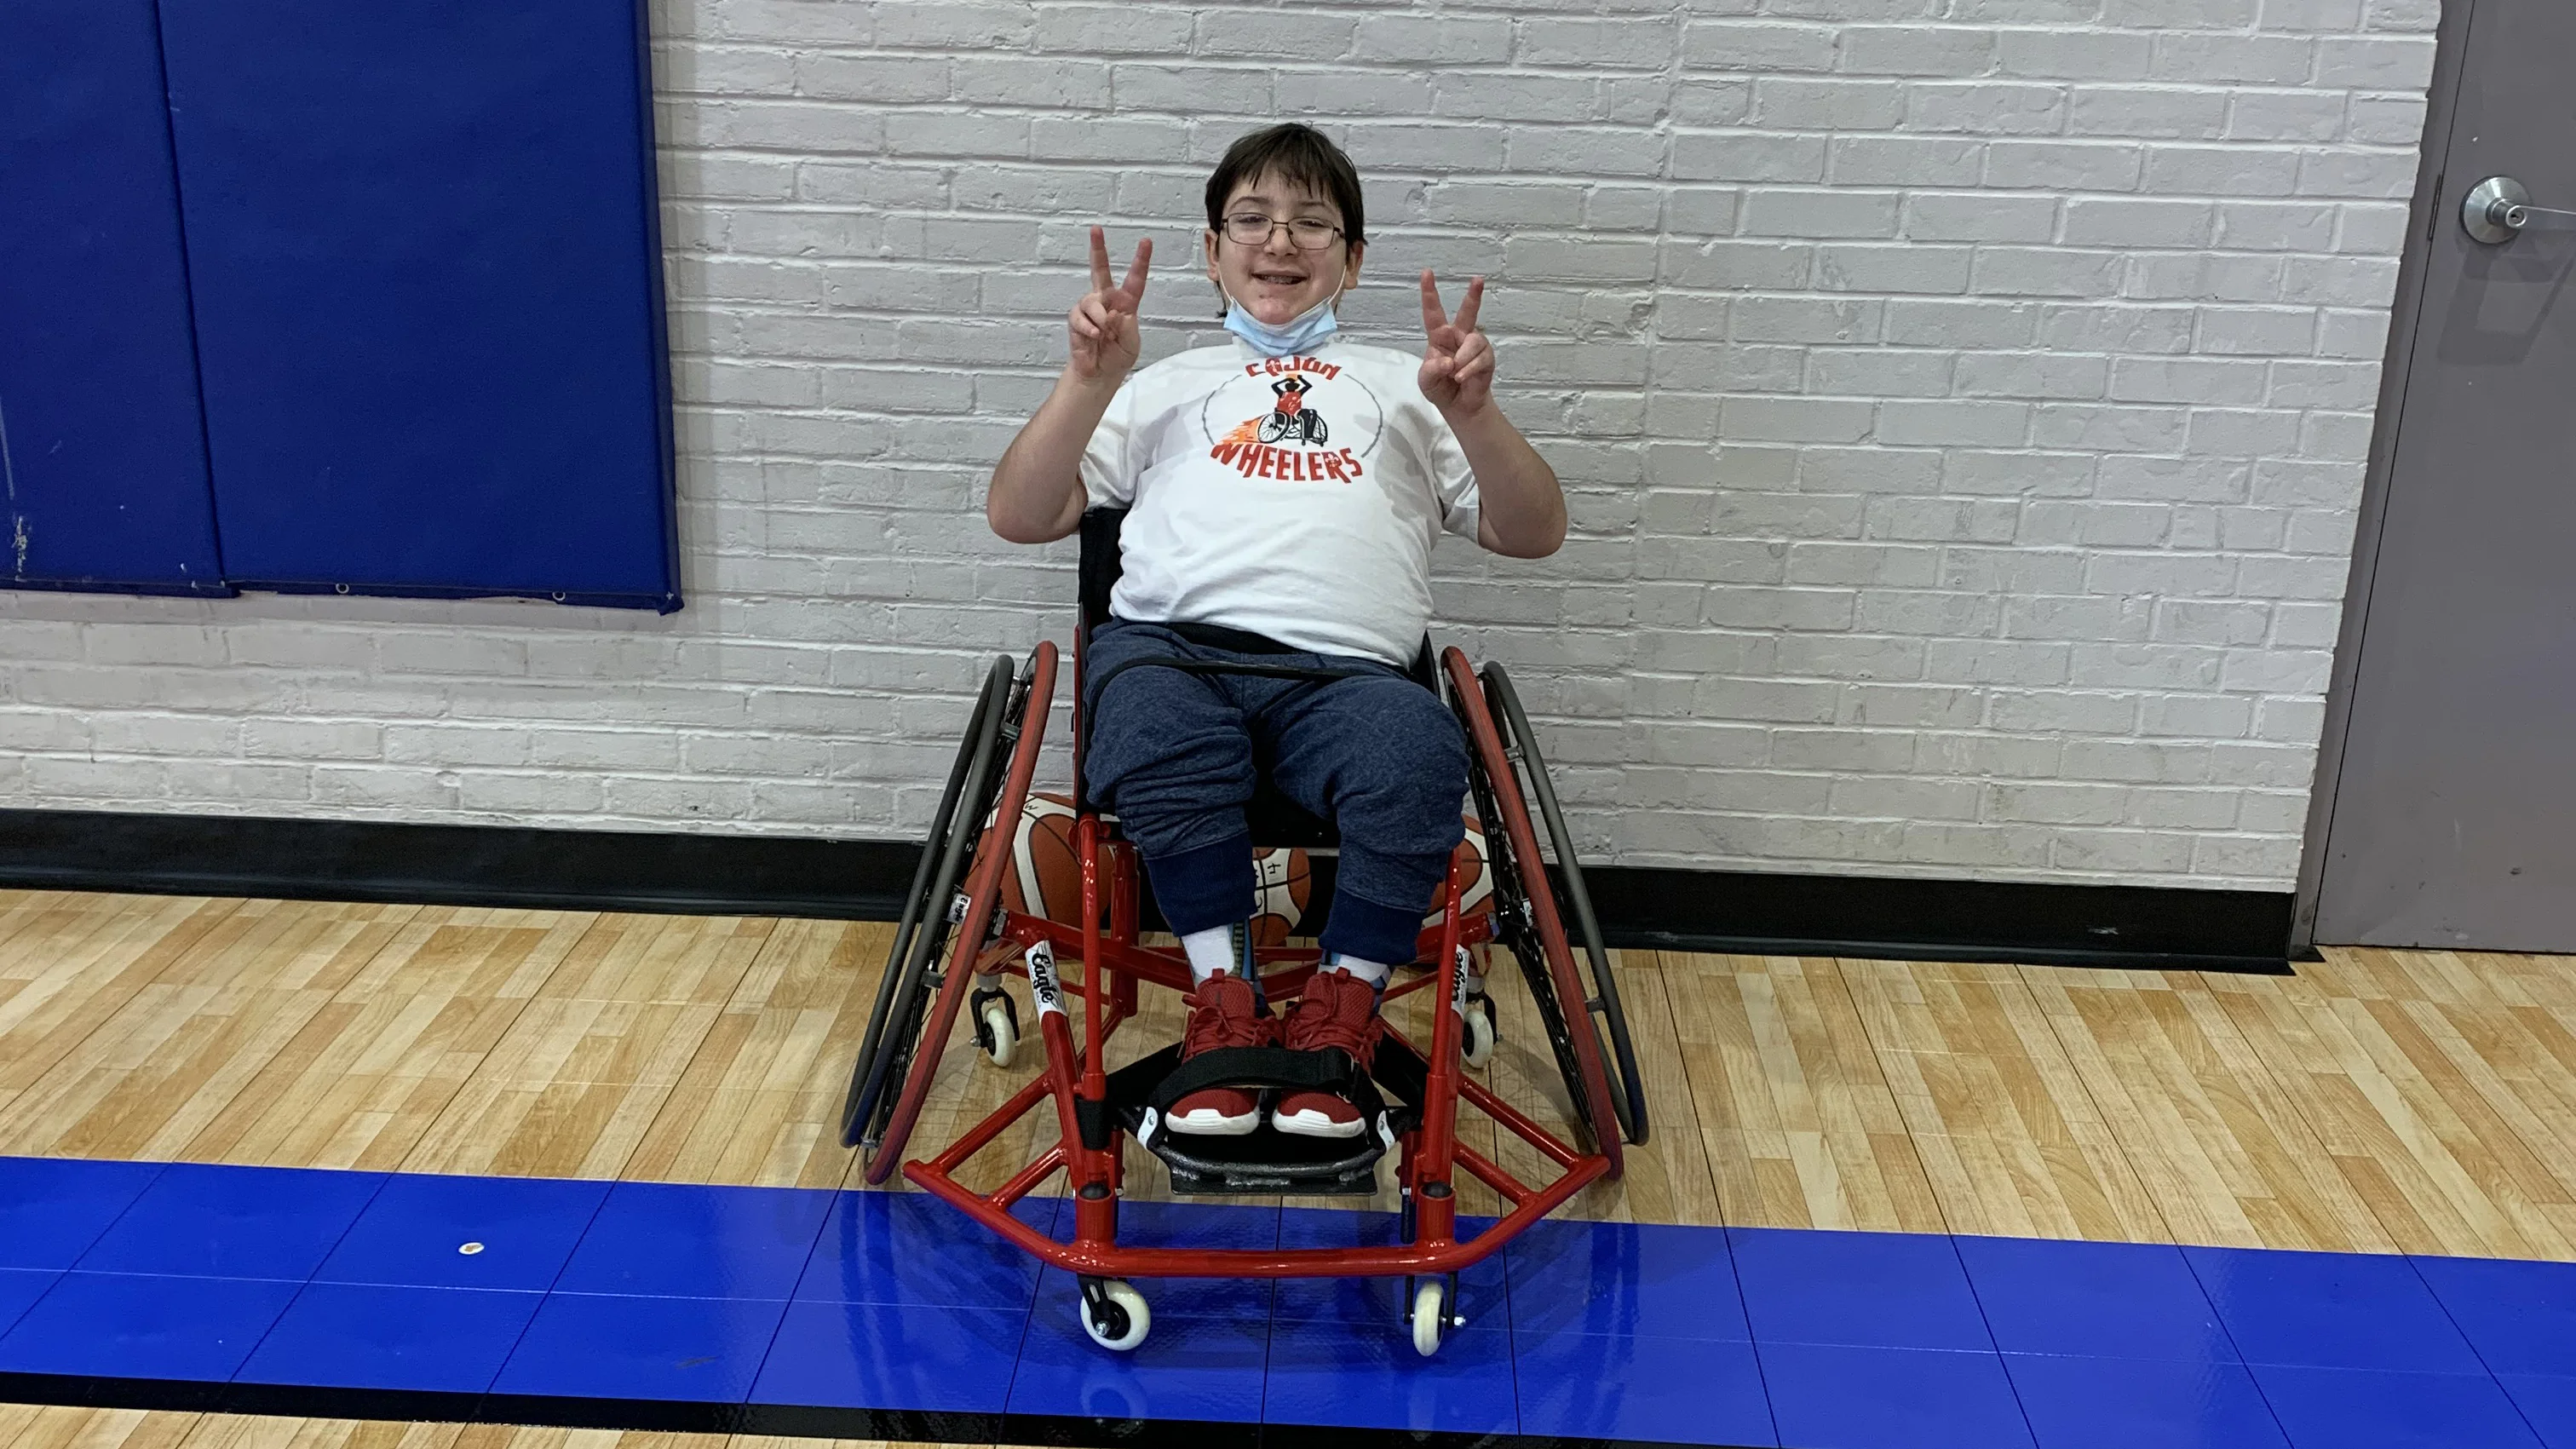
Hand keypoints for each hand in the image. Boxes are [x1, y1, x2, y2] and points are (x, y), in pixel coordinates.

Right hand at [1069, 226, 1151, 385]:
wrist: (1100, 374)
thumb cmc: (1118, 356)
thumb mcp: (1132, 342)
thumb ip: (1127, 325)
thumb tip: (1112, 311)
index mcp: (1126, 303)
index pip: (1134, 279)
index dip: (1140, 260)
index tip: (1146, 241)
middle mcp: (1106, 300)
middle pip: (1100, 269)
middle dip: (1097, 249)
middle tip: (1096, 229)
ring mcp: (1089, 308)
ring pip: (1091, 300)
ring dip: (1099, 317)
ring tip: (1103, 332)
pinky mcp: (1076, 319)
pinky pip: (1079, 317)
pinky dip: (1088, 327)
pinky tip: (1094, 336)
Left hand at [1417, 271, 1492, 416]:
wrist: (1459, 407)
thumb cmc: (1440, 388)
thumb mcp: (1426, 380)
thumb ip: (1431, 370)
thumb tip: (1448, 362)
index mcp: (1439, 337)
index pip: (1433, 312)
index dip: (1430, 292)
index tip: (1427, 272)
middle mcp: (1459, 336)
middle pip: (1468, 312)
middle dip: (1474, 296)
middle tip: (1478, 280)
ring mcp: (1474, 347)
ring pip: (1474, 341)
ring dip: (1463, 359)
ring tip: (1455, 374)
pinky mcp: (1487, 359)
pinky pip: (1481, 359)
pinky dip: (1469, 370)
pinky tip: (1462, 378)